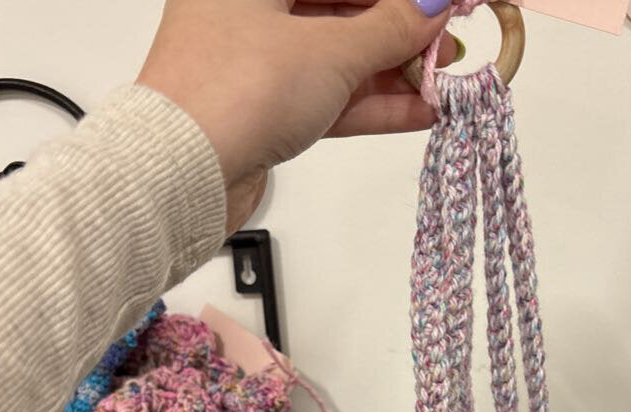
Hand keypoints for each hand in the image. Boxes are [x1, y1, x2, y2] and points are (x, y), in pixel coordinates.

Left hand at [137, 0, 457, 231]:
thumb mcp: (328, 52)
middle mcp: (250, 9)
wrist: (182, 174)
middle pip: (342, 9)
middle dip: (401, 29)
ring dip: (395, 71)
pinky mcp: (268, 110)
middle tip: (448, 42)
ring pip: (340, 58)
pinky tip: (419, 111)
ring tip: (444, 81)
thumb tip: (431, 6)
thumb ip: (388, 28)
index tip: (445, 2)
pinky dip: (373, 105)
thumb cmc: (232, 91)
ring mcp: (259, 62)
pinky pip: (330, 98)